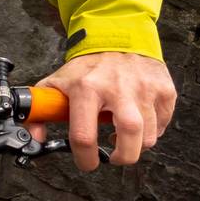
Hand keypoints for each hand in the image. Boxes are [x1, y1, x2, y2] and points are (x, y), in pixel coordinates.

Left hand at [30, 50, 176, 170]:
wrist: (116, 37)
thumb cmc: (87, 66)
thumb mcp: (57, 83)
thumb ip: (42, 110)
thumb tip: (35, 137)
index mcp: (86, 89)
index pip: (84, 135)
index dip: (85, 158)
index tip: (87, 162)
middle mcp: (118, 88)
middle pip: (130, 135)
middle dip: (123, 156)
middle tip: (114, 157)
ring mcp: (144, 89)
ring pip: (149, 134)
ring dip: (138, 144)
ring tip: (125, 137)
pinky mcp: (164, 90)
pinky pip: (163, 123)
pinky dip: (153, 129)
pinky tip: (140, 121)